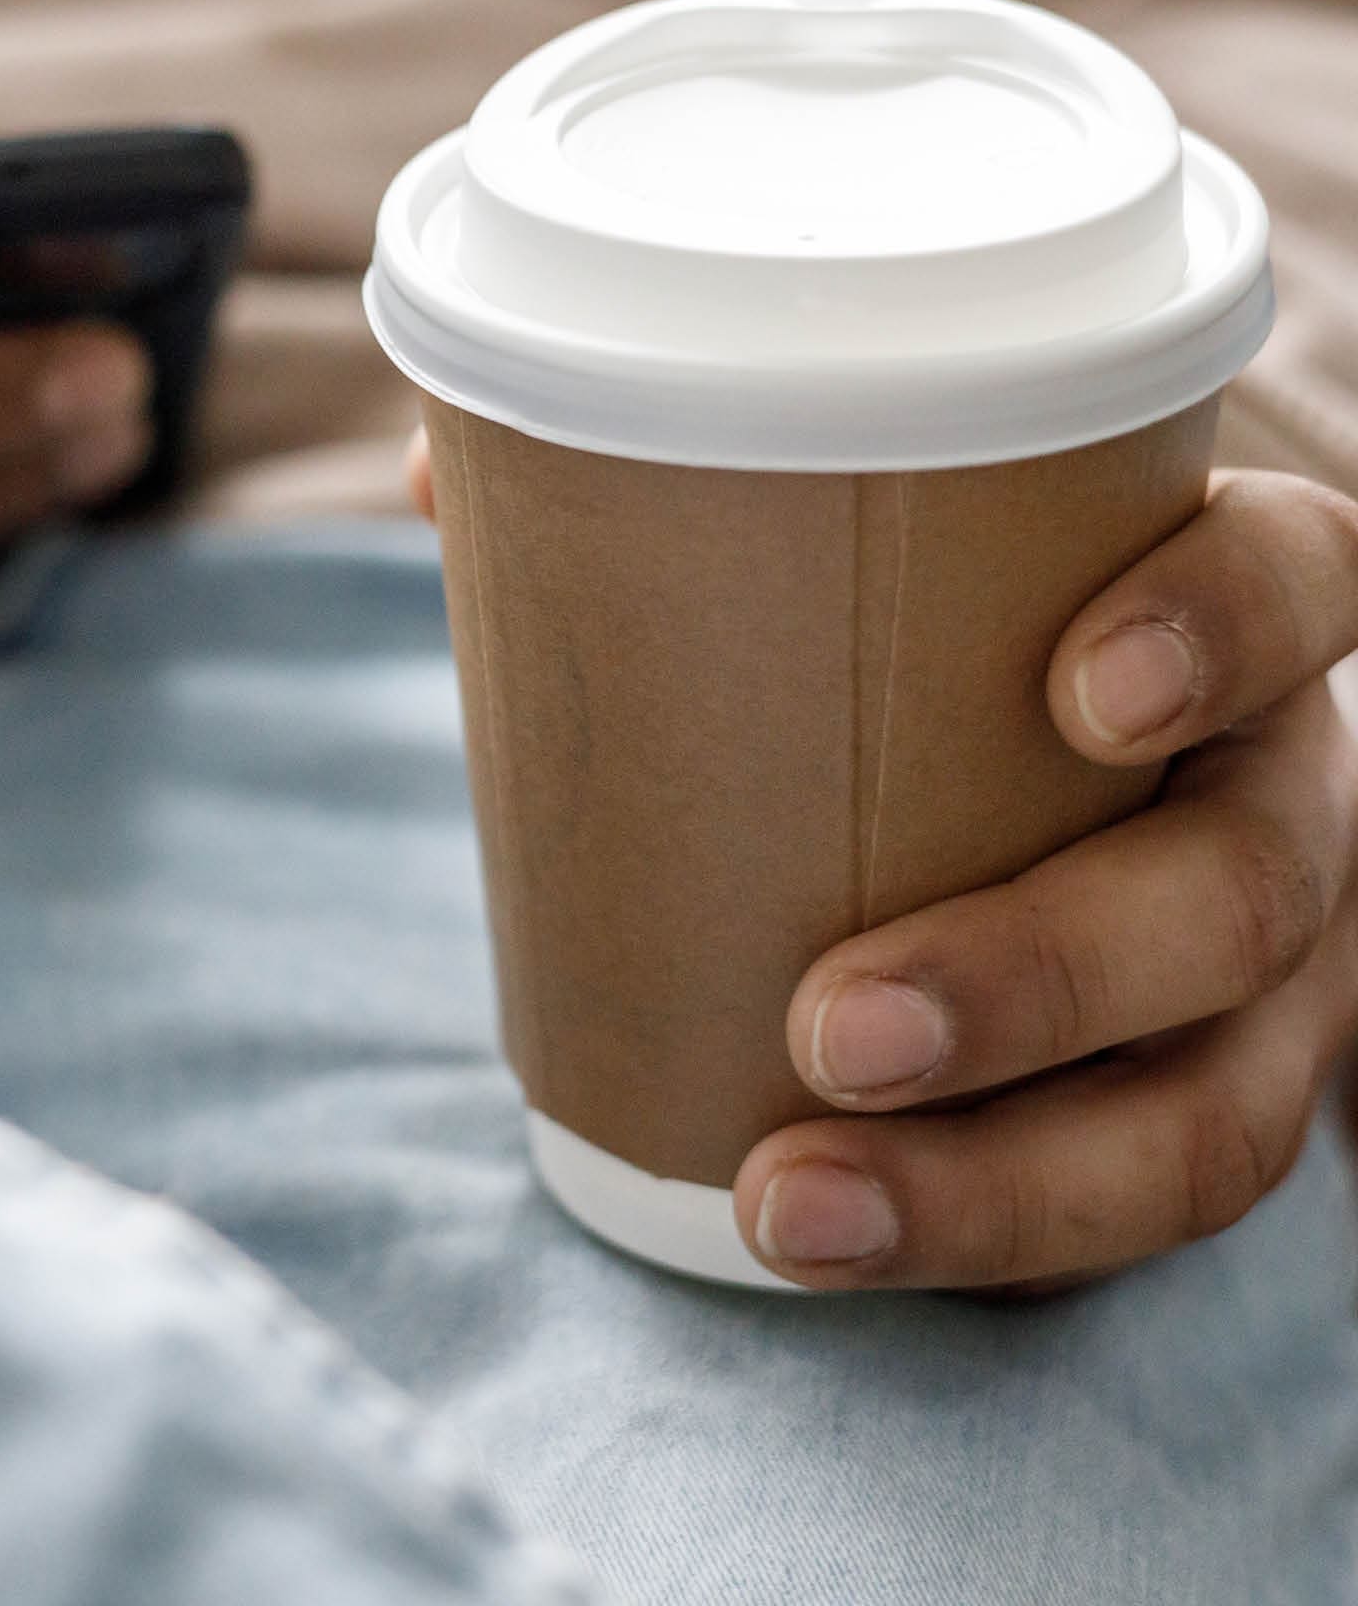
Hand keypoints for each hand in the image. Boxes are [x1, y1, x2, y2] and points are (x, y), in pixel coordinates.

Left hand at [406, 428, 1357, 1289]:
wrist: (1049, 785)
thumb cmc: (933, 646)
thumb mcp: (867, 562)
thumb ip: (674, 506)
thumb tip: (445, 480)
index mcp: (1220, 613)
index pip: (1299, 578)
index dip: (1226, 624)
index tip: (1079, 689)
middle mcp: (1275, 794)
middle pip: (1245, 891)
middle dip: (1043, 975)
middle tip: (832, 1021)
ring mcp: (1266, 977)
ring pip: (1218, 1106)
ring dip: (1007, 1180)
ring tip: (790, 1202)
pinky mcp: (1200, 1102)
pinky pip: (1137, 1207)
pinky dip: (986, 1237)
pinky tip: (829, 1238)